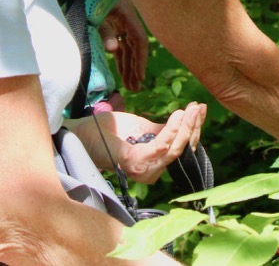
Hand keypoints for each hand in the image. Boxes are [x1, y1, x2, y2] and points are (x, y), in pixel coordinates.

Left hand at [71, 103, 206, 183]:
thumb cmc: (105, 131)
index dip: (192, 130)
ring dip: (186, 127)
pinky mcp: (133, 162)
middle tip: (199, 107)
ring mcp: (141, 169)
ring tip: (191, 109)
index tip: (199, 109)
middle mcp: (148, 171)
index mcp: (150, 163)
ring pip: (174, 149)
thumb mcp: (138, 127)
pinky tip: (178, 115)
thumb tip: (181, 123)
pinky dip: (172, 130)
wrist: (79, 132)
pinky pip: (160, 147)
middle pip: (180, 151)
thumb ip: (158, 130)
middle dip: (193, 127)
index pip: (178, 149)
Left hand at [98, 0, 146, 91]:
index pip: (140, 40)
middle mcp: (127, 18)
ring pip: (128, 47)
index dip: (141, 59)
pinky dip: (121, 59)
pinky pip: (120, 44)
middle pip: (135, 46)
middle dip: (135, 67)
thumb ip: (103, 31)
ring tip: (130, 86)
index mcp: (127, 13)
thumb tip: (113, 50)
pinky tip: (123, 74)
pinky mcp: (113, 25)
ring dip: (129, 66)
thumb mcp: (93, 14)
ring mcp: (121, 22)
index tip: (140, 76)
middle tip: (135, 88)